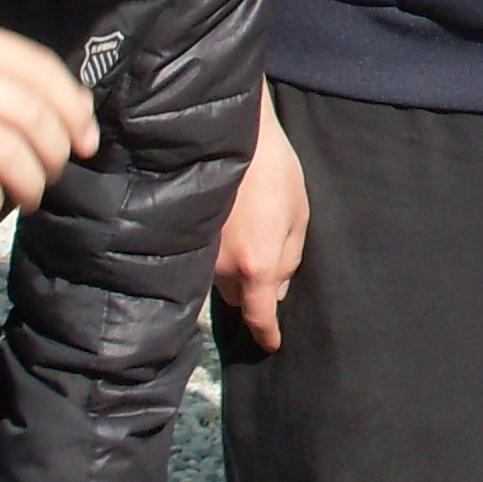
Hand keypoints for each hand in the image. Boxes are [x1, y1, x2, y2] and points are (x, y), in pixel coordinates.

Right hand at [0, 14, 93, 218]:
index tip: (87, 141)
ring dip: (31, 181)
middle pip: (31, 113)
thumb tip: (78, 108)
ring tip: (30, 195)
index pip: (40, 68)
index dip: (74, 108)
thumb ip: (0, 76)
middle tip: (56, 173)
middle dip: (56, 151)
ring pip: (7, 150)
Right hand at [215, 94, 307, 352]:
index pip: (259, 315)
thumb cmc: (274, 171)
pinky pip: (200, 260)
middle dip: (252, 293)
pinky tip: (225, 233)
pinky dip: (214, 256)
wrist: (229, 137)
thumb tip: (278, 290)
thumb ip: (290, 257)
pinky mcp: (183, 237)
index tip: (270, 343)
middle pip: (237, 299)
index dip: (265, 333)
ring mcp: (199, 252)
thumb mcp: (299, 213)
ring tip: (245, 240)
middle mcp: (223, 267)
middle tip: (265, 270)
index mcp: (258, 264)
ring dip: (232, 272)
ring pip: (217, 280)